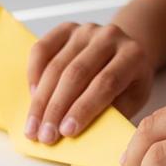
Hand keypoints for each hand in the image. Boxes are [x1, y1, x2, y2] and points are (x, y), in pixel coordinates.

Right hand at [25, 22, 154, 144]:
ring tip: (33, 125)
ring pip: (57, 65)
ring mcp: (86, 30)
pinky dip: (34, 73)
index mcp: (132, 55)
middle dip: (57, 109)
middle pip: (76, 74)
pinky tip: (33, 95)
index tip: (66, 132)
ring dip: (41, 99)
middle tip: (45, 135)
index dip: (84, 108)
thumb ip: (112, 112)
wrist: (124, 51)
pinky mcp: (66, 29)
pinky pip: (42, 49)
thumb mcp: (132, 99)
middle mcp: (109, 37)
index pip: (105, 83)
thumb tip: (83, 133)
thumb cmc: (129, 81)